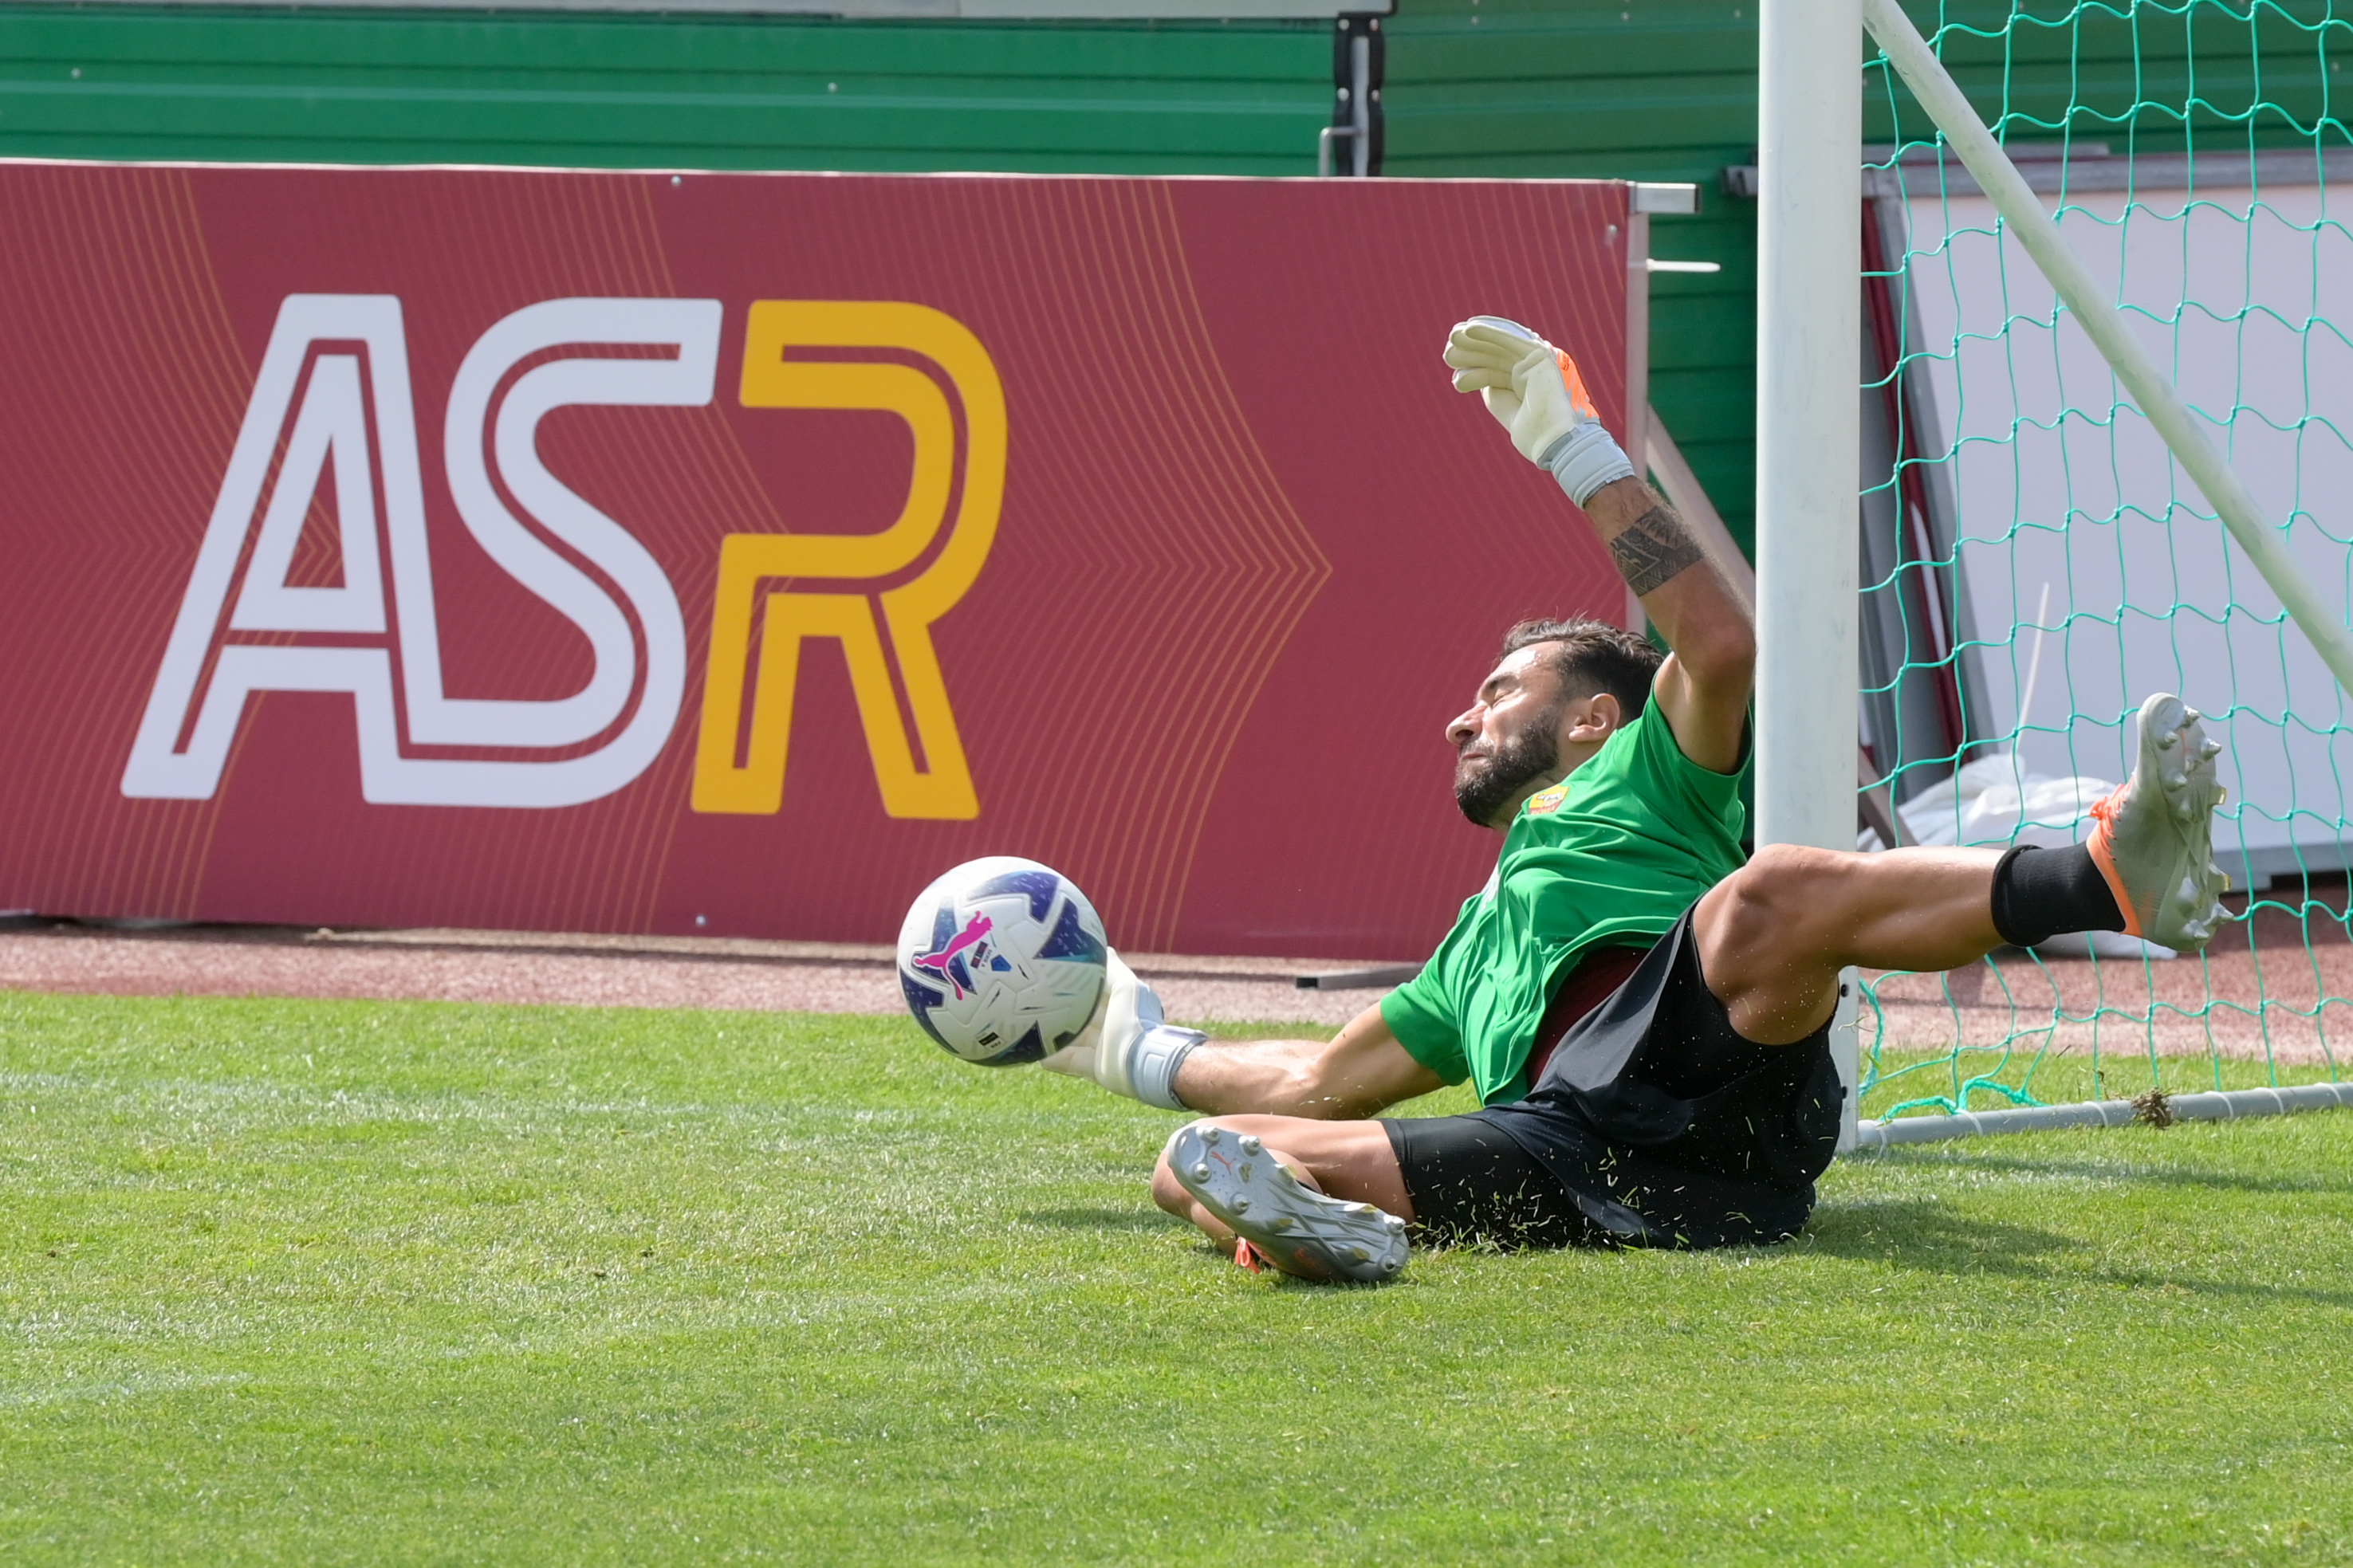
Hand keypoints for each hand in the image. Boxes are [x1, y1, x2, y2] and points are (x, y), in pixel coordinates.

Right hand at [1038, 948, 1202, 1108]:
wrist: (1142, 1063)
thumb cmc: (1135, 1020)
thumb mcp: (1125, 987)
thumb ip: (1114, 970)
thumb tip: (1104, 950)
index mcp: (1122, 1005)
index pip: (1099, 992)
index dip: (1081, 984)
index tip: (1059, 976)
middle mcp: (1114, 1026)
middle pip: (1084, 1016)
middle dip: (1064, 1009)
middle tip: (1038, 1001)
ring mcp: (1105, 1049)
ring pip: (1075, 1040)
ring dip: (1055, 1036)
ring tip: (1032, 1028)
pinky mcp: (1097, 1069)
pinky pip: (1070, 1063)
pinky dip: (1054, 1058)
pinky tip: (1036, 1054)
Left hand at [1443, 317, 1601, 463]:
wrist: (1555, 444)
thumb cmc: (1535, 436)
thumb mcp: (1506, 408)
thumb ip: (1495, 390)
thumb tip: (1480, 374)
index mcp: (1528, 386)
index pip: (1497, 373)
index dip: (1475, 371)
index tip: (1456, 379)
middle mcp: (1535, 371)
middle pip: (1496, 357)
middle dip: (1472, 353)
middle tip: (1448, 354)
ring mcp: (1539, 363)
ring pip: (1501, 348)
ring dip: (1476, 341)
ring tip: (1453, 338)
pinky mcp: (1542, 356)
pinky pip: (1512, 340)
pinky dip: (1492, 333)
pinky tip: (1470, 329)